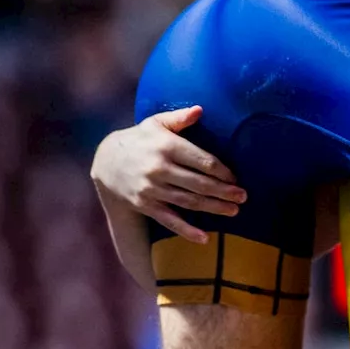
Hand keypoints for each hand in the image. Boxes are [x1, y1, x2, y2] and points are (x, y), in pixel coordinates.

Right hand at [90, 106, 245, 242]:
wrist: (106, 161)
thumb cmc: (140, 140)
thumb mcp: (155, 124)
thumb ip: (179, 118)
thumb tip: (200, 109)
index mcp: (167, 146)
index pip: (203, 161)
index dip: (223, 172)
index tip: (236, 178)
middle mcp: (159, 168)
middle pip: (199, 183)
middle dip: (224, 192)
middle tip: (243, 197)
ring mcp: (151, 188)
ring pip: (189, 202)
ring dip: (213, 208)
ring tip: (233, 211)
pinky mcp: (145, 204)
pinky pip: (169, 220)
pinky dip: (187, 231)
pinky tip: (205, 239)